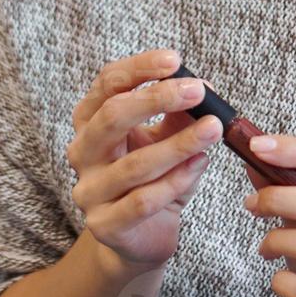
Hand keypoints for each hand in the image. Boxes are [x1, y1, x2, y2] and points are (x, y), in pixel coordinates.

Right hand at [65, 49, 225, 272]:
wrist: (141, 237)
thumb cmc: (152, 178)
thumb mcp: (165, 139)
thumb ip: (178, 115)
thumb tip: (204, 87)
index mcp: (90, 121)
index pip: (107, 83)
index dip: (139, 68)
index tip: (175, 60)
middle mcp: (82, 152)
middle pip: (112, 117)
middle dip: (157, 99)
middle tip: (197, 91)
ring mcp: (89, 191)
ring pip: (134, 164)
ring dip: (179, 144)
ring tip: (213, 129)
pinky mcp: (105, 225)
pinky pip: (143, 201)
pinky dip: (176, 181)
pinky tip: (199, 165)